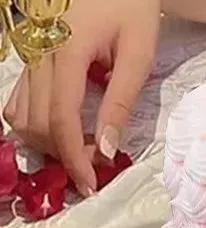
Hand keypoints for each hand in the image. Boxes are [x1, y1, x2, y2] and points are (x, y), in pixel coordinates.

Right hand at [2, 0, 159, 195]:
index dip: (74, 158)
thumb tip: (108, 149)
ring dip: (49, 143)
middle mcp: (37, 57)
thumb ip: (121, 100)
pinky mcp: (28, 58)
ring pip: (21, 117)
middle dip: (64, 155)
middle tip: (96, 167)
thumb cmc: (130, 7)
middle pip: (37, 125)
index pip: (61, 122)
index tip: (90, 184)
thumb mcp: (138, 52)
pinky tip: (66, 132)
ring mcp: (28, 57)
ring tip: (85, 151)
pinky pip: (19, 102)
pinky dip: (37, 125)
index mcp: (65, 54)